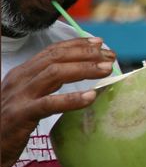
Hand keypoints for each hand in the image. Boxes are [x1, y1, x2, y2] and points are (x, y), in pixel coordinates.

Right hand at [1, 37, 115, 166]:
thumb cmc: (13, 123)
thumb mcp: (30, 97)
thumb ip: (50, 84)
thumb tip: (85, 72)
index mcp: (23, 73)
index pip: (52, 51)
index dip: (77, 44)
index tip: (100, 43)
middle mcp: (20, 80)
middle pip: (56, 58)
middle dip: (86, 54)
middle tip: (110, 56)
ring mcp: (19, 96)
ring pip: (54, 73)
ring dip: (84, 69)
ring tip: (107, 70)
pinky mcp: (20, 115)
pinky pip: (49, 104)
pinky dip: (72, 99)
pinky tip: (91, 97)